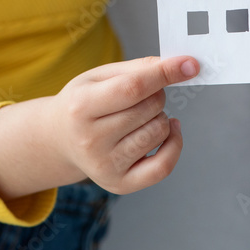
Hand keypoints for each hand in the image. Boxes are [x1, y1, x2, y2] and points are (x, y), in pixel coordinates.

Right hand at [0, 56, 197, 198]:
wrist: (59, 139)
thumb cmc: (84, 102)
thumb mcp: (99, 76)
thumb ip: (139, 68)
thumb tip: (181, 65)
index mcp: (81, 106)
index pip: (132, 88)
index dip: (164, 74)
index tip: (190, 65)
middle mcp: (90, 140)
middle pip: (149, 109)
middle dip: (156, 95)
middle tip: (141, 96)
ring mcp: (104, 166)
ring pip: (159, 131)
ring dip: (160, 117)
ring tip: (141, 115)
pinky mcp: (119, 185)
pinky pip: (163, 166)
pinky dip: (175, 144)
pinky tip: (169, 130)